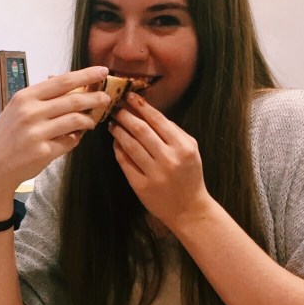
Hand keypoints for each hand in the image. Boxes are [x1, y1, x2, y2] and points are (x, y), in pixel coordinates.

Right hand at [0, 66, 108, 211]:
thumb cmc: (6, 136)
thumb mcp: (17, 110)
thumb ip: (41, 98)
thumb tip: (70, 86)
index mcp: (25, 97)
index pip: (62, 81)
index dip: (86, 75)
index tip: (102, 71)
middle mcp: (31, 112)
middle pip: (74, 100)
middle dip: (95, 98)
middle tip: (106, 98)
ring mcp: (38, 132)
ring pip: (76, 120)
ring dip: (89, 120)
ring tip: (92, 121)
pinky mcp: (44, 151)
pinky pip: (70, 141)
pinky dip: (76, 138)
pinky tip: (74, 137)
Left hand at [109, 94, 213, 229]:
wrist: (189, 209)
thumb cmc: (189, 175)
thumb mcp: (191, 150)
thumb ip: (173, 131)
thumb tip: (148, 113)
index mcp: (183, 146)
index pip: (158, 120)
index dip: (141, 106)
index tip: (129, 96)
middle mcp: (169, 158)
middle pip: (141, 130)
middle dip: (125, 115)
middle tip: (115, 108)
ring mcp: (154, 173)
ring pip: (130, 145)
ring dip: (118, 131)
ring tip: (112, 123)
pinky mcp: (141, 186)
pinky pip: (125, 162)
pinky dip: (118, 150)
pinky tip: (115, 142)